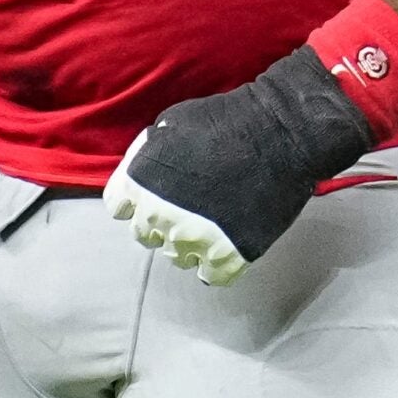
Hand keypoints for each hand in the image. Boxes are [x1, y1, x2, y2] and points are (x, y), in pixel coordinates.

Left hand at [101, 47, 372, 285]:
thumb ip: (148, 155)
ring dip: (188, 242)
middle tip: (187, 205)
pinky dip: (216, 264)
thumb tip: (143, 175)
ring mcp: (193, 241)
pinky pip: (210, 276)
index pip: (118, 208)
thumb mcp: (170, 123)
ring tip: (210, 221)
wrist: (279, 134)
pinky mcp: (228, 258)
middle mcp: (159, 217)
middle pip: (145, 235)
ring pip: (177, 256)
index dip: (135, 200)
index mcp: (140, 183)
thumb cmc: (223, 121)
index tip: (155, 193)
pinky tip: (225, 244)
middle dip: (161, 221)